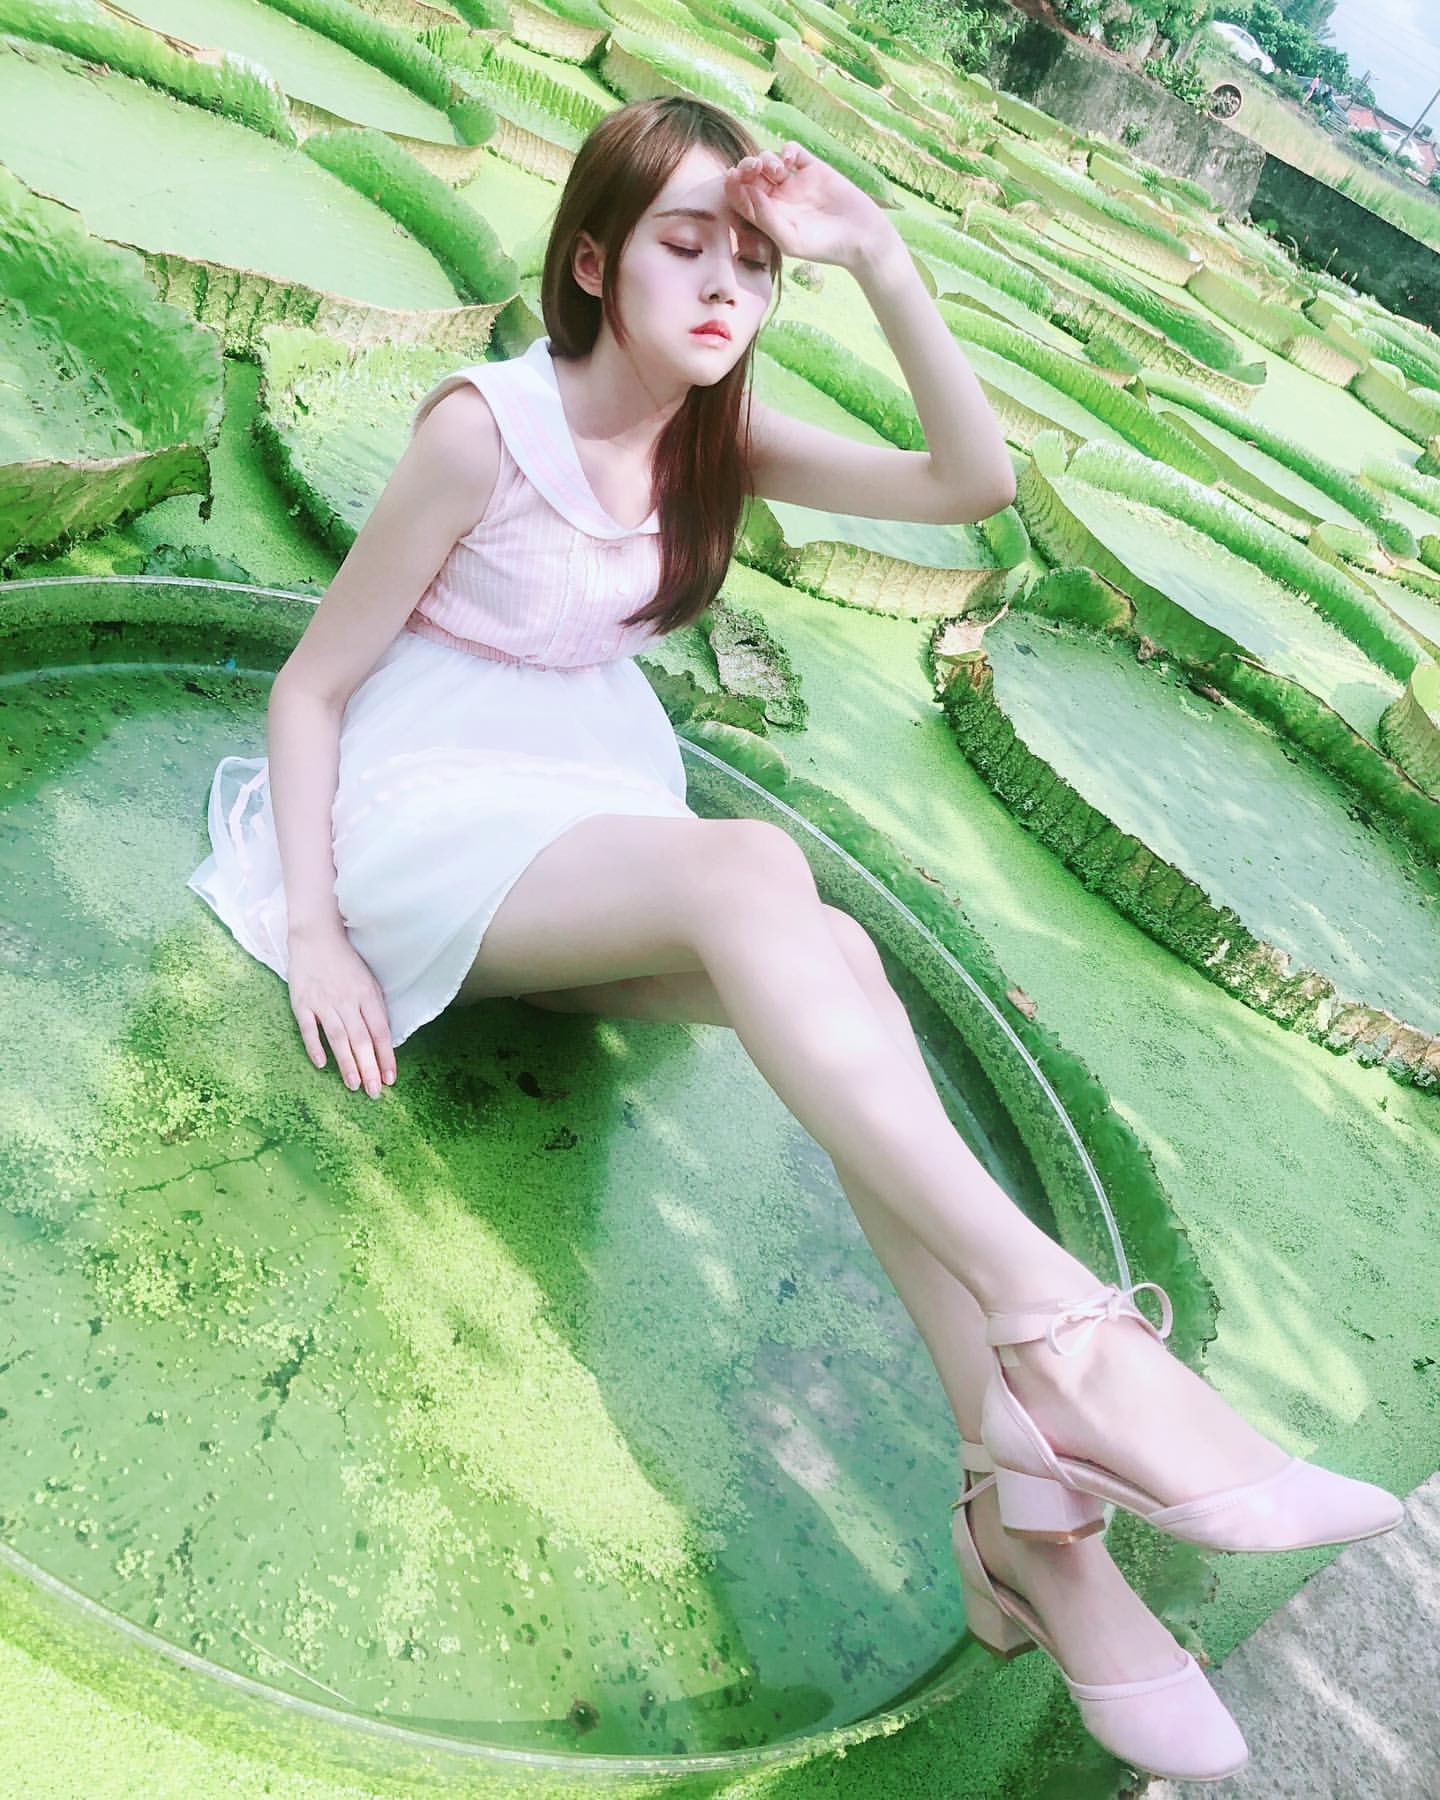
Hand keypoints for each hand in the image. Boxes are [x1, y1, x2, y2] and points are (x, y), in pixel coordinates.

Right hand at [287, 926, 395, 1096]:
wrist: (316, 936)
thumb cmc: (346, 963)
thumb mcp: (368, 982)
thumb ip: (374, 1009)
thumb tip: (382, 1041)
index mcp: (367, 995)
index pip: (381, 1032)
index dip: (386, 1057)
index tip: (390, 1079)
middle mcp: (347, 1000)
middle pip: (361, 1039)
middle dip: (370, 1067)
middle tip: (374, 1092)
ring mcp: (323, 1001)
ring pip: (338, 1037)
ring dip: (347, 1063)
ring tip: (355, 1085)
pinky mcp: (301, 1002)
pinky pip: (309, 1028)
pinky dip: (315, 1046)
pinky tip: (322, 1064)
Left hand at [724, 143, 897, 272]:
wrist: (860, 237)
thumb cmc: (824, 246)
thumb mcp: (790, 240)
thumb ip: (766, 218)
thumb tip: (746, 192)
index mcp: (767, 217)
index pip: (740, 197)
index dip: (733, 184)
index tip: (733, 177)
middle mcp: (778, 198)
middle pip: (751, 175)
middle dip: (746, 167)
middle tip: (752, 168)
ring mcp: (795, 181)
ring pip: (768, 160)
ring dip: (766, 159)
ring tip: (778, 171)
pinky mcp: (812, 168)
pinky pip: (792, 150)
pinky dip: (787, 149)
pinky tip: (790, 159)